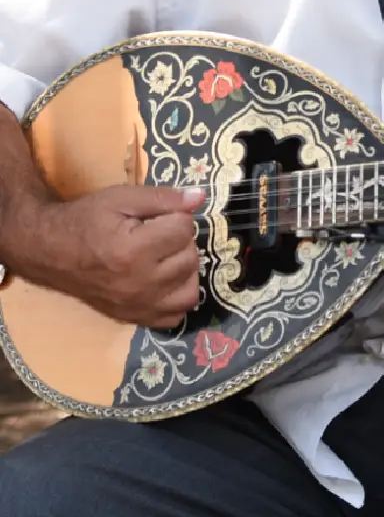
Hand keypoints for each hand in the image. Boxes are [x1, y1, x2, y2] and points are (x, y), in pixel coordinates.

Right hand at [22, 185, 205, 328]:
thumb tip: (200, 198)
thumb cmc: (86, 220)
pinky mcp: (137, 319)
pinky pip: (177, 315)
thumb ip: (163, 198)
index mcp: (133, 250)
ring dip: (184, 269)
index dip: (175, 216)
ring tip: (165, 257)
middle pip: (190, 258)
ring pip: (190, 288)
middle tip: (158, 235)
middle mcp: (140, 284)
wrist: (50, 252)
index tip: (156, 217)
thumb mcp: (121, 198)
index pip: (184, 229)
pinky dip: (176, 297)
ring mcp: (140, 306)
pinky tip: (165, 281)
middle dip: (180, 241)